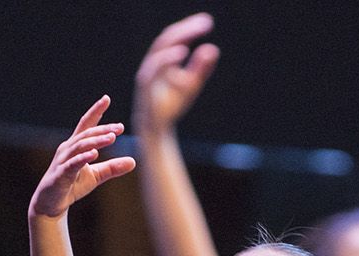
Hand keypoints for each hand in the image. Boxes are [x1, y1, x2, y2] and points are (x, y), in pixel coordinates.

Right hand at [28, 96, 135, 219]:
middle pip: (86, 134)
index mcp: (76, 146)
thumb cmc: (72, 186)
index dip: (96, 111)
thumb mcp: (96, 176)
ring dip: (95, 141)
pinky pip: (71, 164)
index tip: (106, 99)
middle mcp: (67, 149)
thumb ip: (112, 168)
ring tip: (111, 138)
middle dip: (102, 129)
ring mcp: (62, 161)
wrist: (51, 204)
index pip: (86, 125)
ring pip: (80, 146)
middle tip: (119, 128)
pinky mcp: (60, 175)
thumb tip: (133, 161)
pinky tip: (94, 154)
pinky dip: (82, 158)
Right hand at [133, 13, 219, 133]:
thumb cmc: (171, 105)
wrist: (157, 129)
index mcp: (163, 60)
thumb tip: (212, 49)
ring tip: (195, 32)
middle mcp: (154, 63)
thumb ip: (201, 68)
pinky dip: (167, 58)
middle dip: (186, 29)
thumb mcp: (191, 85)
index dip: (190, 28)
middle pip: (167, 38)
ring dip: (178, 38)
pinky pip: (154, 68)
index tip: (208, 23)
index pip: (175, 38)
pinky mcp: (146, 87)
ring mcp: (148, 73)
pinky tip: (183, 52)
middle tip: (206, 23)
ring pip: (159, 50)